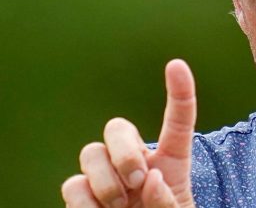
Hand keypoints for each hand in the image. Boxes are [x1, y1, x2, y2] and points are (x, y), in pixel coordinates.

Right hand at [61, 59, 196, 207]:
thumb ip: (170, 201)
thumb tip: (150, 179)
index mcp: (170, 163)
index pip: (176, 122)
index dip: (178, 93)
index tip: (176, 65)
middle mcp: (134, 163)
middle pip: (117, 127)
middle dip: (124, 150)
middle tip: (137, 181)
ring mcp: (104, 177)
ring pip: (90, 153)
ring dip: (105, 182)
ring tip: (121, 206)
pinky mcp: (81, 196)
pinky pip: (73, 185)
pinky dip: (85, 202)